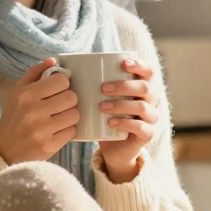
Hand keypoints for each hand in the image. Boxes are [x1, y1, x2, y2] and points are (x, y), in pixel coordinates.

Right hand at [0, 58, 78, 163]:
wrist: (3, 151)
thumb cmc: (13, 118)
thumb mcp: (17, 92)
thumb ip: (34, 73)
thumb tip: (53, 60)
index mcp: (26, 95)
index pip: (61, 81)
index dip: (62, 85)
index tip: (57, 90)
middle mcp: (33, 111)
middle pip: (71, 97)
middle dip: (68, 101)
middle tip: (59, 105)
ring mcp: (42, 130)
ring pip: (75, 115)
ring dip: (69, 116)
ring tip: (58, 118)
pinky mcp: (49, 146)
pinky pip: (72, 132)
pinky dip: (67, 131)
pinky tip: (56, 130)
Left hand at [96, 57, 157, 183]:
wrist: (114, 148)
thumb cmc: (105, 116)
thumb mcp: (101, 98)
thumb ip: (89, 82)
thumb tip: (58, 62)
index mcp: (143, 87)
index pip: (149, 71)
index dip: (140, 65)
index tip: (123, 63)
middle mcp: (152, 101)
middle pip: (145, 87)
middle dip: (124, 86)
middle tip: (102, 88)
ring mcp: (151, 118)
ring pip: (142, 107)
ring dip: (121, 105)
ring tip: (102, 107)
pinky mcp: (147, 135)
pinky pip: (141, 127)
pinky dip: (125, 124)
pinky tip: (111, 122)